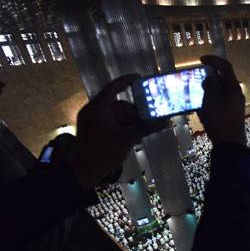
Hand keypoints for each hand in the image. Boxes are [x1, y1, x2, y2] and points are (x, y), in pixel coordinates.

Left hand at [69, 75, 166, 189]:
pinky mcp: (94, 130)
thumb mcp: (127, 139)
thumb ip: (145, 128)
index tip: (140, 78)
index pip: (113, 88)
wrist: (83, 173)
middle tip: (149, 121)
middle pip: (119, 105)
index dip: (126, 81)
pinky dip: (124, 128)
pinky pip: (113, 123)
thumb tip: (164, 121)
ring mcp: (93, 121)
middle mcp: (94, 111)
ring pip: (118, 115)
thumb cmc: (103, 153)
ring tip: (141, 134)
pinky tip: (134, 137)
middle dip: (134, 113)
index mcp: (98, 108)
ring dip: (131, 123)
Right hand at [198, 55, 245, 145]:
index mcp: (233, 87)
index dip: (213, 60)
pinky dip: (210, 98)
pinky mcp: (231, 114)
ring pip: (221, 90)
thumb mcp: (211, 99)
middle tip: (197, 75)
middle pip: (224, 78)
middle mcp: (236, 94)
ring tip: (196, 90)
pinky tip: (201, 104)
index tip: (201, 59)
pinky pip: (220, 101)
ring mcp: (235, 104)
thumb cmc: (219, 120)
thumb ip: (210, 85)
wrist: (229, 144)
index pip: (225, 67)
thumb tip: (209, 78)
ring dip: (209, 87)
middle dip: (210, 75)